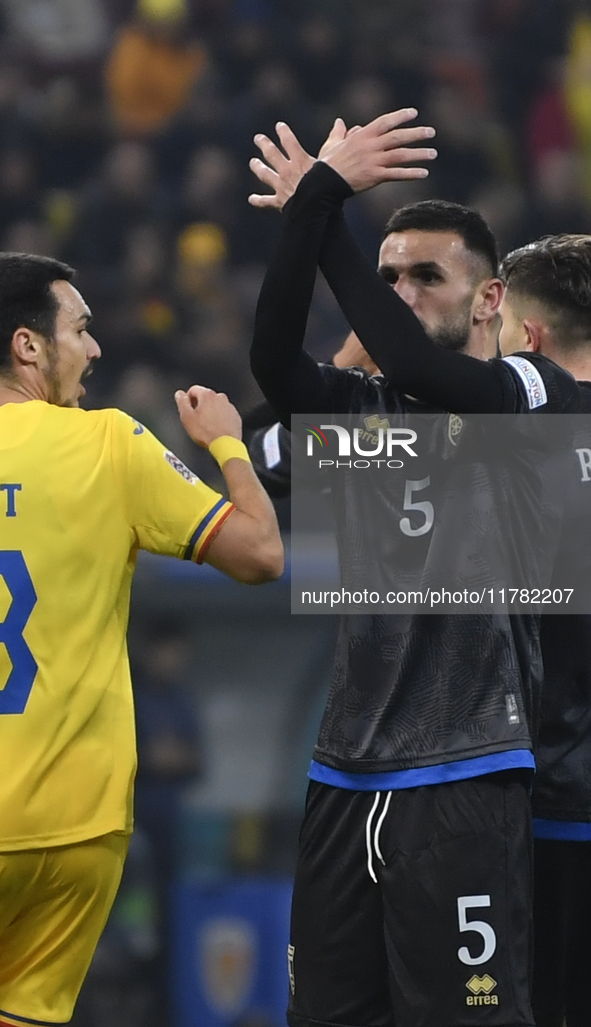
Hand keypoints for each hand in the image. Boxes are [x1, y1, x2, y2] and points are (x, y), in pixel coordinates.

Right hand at [175, 385, 241, 446]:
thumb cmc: (207, 433)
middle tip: (196, 420)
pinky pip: (224, 414)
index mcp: (207, 395)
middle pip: (205, 398)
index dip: (187, 400)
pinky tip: (215, 429)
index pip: (193, 390)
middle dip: (199, 407)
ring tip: (206, 426)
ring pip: (215, 406)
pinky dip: (219, 419)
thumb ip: (181, 402)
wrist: (225, 445)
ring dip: (210, 413)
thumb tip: (179, 395)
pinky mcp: (235, 416)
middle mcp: (220, 398)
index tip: (187, 409)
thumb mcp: (186, 417)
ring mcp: (229, 407)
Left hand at [248, 117, 346, 210]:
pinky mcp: (280, 202)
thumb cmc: (328, 183)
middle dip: (264, 145)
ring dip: (258, 167)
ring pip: (265, 174)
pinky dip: (258, 201)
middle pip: (272, 154)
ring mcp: (282, 186)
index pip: (289, 141)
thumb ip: (336, 138)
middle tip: (258, 138)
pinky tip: (251, 199)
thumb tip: (339, 122)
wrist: (317, 205)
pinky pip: (266, 201)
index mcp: (299, 160)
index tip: (279, 126)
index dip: (283, 133)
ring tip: (253, 162)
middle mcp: (287, 171)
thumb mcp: (332, 159)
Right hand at [321, 108, 436, 192]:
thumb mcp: (332, 144)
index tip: (414, 113)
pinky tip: (424, 173)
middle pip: (398, 137)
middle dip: (416, 134)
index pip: (385, 122)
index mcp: (362, 136)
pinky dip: (411, 173)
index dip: (400, 116)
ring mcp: (373, 161)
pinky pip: (397, 174)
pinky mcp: (375, 177)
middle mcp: (370, 146)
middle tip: (431, 132)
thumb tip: (340, 122)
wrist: (323, 183)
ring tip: (433, 154)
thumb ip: (339, 132)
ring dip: (419, 154)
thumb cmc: (327, 164)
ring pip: (401, 155)